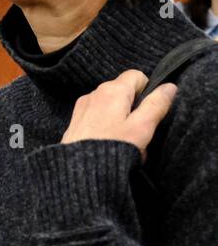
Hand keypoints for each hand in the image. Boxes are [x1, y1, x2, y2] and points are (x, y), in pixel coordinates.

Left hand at [61, 69, 177, 159]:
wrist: (80, 169)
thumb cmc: (112, 147)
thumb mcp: (142, 127)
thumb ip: (156, 104)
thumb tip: (169, 87)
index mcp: (112, 90)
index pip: (136, 75)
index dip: (148, 90)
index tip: (150, 110)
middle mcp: (95, 93)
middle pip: (123, 90)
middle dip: (135, 107)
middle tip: (139, 130)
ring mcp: (83, 106)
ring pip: (110, 104)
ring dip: (121, 117)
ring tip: (124, 140)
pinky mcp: (76, 120)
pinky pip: (97, 115)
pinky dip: (107, 124)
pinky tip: (109, 142)